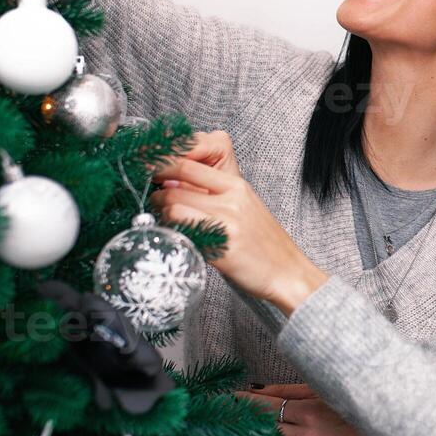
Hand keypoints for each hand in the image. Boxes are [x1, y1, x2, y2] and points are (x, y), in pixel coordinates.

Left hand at [151, 131, 327, 313]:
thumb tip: (171, 184)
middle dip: (157, 194)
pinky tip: (182, 240)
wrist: (288, 272)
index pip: (187, 162)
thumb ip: (213, 193)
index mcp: (237, 185)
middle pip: (175, 184)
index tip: (147, 172)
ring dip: (163, 216)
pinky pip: (182, 231)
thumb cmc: (262, 243)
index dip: (160, 166)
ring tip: (172, 225)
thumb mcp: (243, 207)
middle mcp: (232, 198)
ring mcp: (226, 221)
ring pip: (173, 206)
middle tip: (157, 205)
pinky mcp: (221, 246)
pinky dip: (174, 233)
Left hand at [236, 384, 381, 435]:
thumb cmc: (345, 409)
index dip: (247, 402)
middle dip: (247, 422)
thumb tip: (256, 390)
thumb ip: (286, 391)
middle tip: (234, 415)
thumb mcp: (318, 392)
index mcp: (309, 413)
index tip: (232, 398)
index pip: (267, 408)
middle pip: (264, 430)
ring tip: (252, 433)